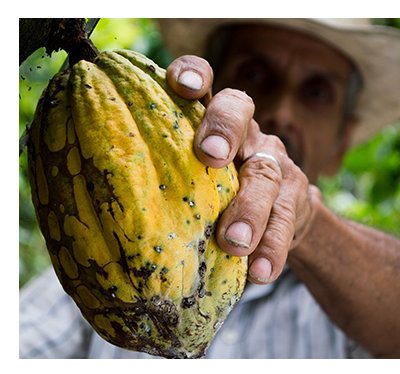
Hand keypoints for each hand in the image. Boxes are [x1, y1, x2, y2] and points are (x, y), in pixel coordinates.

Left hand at [167, 55, 319, 283]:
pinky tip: (260, 273)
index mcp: (213, 121)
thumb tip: (91, 203)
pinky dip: (272, 248)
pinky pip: (286, 222)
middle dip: (224, 129)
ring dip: (250, 209)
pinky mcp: (295, 199)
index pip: (206, 83)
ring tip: (234, 242)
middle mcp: (246, 133)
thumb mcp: (194, 176)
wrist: (280, 214)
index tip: (180, 85)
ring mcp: (274, 163)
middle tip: (209, 156)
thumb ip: (166, 175)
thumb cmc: (219, 194)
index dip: (194, 74)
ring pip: (266, 174)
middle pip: (240, 111)